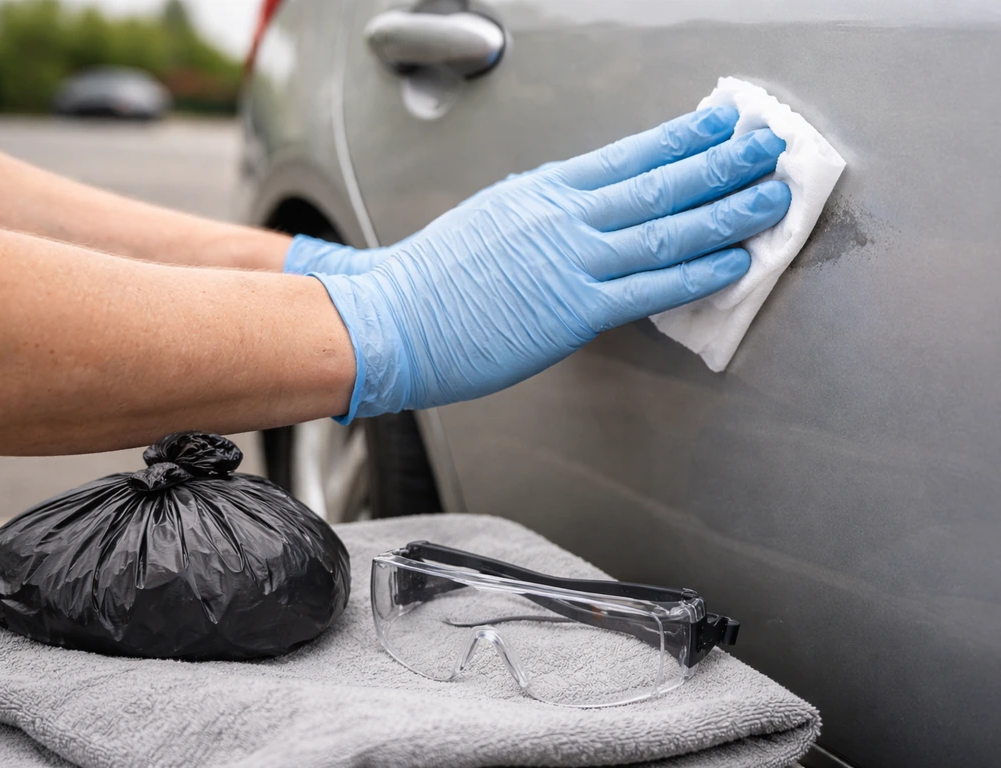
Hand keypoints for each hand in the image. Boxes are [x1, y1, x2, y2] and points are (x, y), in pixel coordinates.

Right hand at [312, 106, 789, 420]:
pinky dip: (696, 273)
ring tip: (772, 196)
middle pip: (659, 181)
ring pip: (666, 228)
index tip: (721, 121)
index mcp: (543, 192)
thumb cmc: (432, 279)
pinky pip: (649, 288)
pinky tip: (734, 262)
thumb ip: (543, 214)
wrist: (390, 319)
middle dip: (721, 160)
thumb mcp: (490, 220)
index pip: (628, 154)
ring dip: (726, 211)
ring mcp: (570, 261)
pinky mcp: (572, 311)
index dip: (683, 137)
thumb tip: (586, 211)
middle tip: (768, 144)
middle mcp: (563, 217)